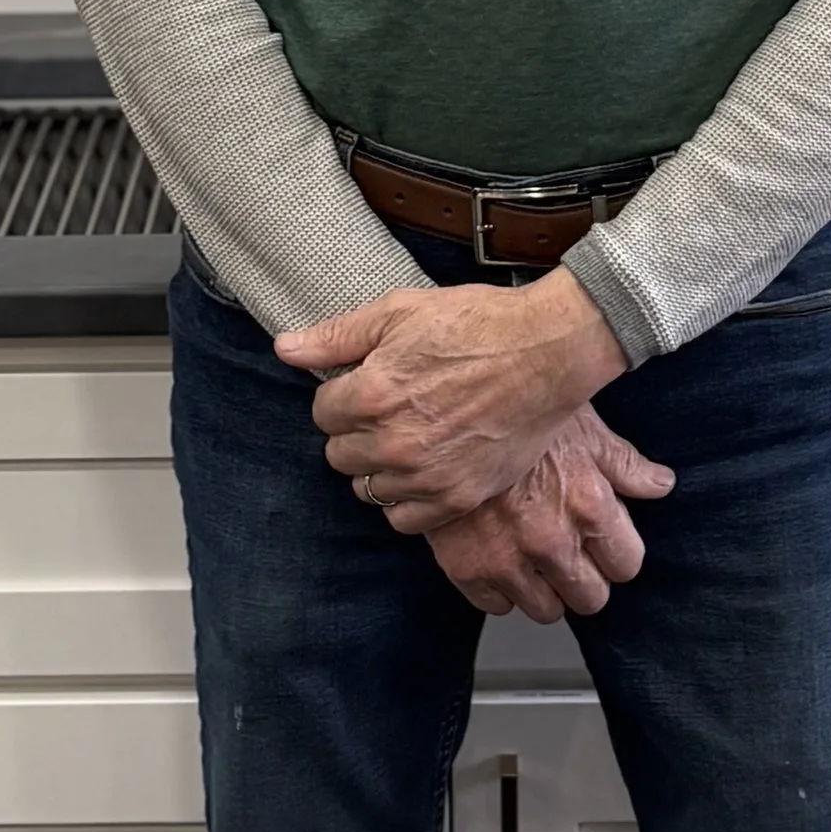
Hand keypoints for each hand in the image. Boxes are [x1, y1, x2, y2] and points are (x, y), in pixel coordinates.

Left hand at [276, 267, 629, 529]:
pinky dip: (407, 499)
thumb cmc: (476, 324)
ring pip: (368, 489)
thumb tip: (284, 348)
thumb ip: (336, 336)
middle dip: (356, 431)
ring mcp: (426, 475)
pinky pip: (404, 519)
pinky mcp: (457, 497)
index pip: (322, 413)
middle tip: (391, 409)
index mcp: (371, 393)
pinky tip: (424, 469)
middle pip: (340, 454)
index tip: (369, 384)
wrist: (546, 352)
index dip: (344, 394)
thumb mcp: (399, 312)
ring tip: (409, 437)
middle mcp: (392, 442)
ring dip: (380, 466)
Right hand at [428, 408, 676, 620]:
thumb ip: (624, 464)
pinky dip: (499, 586)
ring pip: (546, 611)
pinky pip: (497, 606)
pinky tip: (497, 550)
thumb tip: (660, 485)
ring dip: (543, 587)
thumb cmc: (515, 410)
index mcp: (589, 505)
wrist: (442, 410)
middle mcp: (552, 541)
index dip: (616, 551)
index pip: (627, 565)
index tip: (602, 539)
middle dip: (584, 576)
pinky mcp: (466, 569)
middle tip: (568, 550)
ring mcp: (507, 560)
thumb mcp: (581, 425)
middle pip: (591, 599)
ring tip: (531, 552)